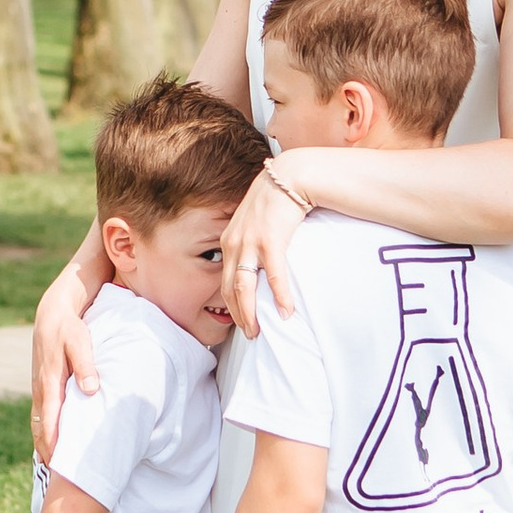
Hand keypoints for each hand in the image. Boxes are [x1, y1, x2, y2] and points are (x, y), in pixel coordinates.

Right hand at [32, 277, 103, 460]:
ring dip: (43, 445)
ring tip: (52, 469)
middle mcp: (41, 390)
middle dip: (47, 453)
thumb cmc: (70, 329)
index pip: (51, 422)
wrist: (52, 314)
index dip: (55, 445)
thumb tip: (91, 391)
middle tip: (57, 479)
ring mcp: (39, 389)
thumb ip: (87, 366)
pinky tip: (49, 444)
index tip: (61, 466)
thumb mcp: (80, 343)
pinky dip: (43, 432)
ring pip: (38, 424)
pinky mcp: (42, 387)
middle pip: (40, 429)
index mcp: (50, 383)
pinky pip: (40, 415)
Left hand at [220, 166, 309, 340]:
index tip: (239, 321)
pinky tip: (285, 311)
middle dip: (238, 315)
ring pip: (244, 287)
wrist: (290, 177)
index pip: (223, 280)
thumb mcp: (254, 222)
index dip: (230, 304)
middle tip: (249, 334)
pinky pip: (274, 276)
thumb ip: (252, 242)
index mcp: (229, 241)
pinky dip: (279, 296)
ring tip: (258, 331)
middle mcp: (234, 243)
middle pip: (229, 289)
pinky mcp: (270, 240)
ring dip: (251, 312)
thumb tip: (259, 264)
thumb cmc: (276, 200)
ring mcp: (250, 243)